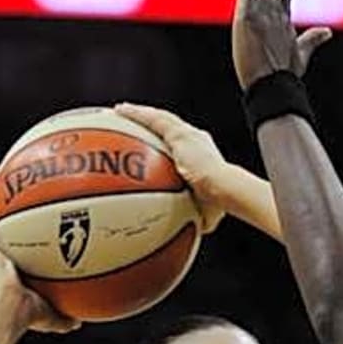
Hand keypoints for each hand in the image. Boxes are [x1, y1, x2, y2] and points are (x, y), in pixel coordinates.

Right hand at [0, 190, 82, 333]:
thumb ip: (63, 318)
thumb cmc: (25, 316)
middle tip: (10, 208)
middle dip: (2, 225)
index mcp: (9, 278)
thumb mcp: (50, 314)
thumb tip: (79, 322)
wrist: (9, 310)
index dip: (15, 246)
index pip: (11, 259)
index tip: (25, 234)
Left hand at [113, 103, 226, 232]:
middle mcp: (195, 139)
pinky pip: (152, 119)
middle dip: (150, 123)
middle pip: (168, 126)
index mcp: (202, 154)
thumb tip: (188, 233)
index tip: (156, 145)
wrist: (223, 189)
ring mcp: (187, 134)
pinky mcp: (179, 133)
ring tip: (120, 110)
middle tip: (133, 123)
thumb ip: (192, 218)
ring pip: (159, 117)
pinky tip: (120, 110)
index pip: (183, 145)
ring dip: (139, 113)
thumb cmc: (219, 202)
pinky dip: (136, 113)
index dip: (168, 142)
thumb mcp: (204, 214)